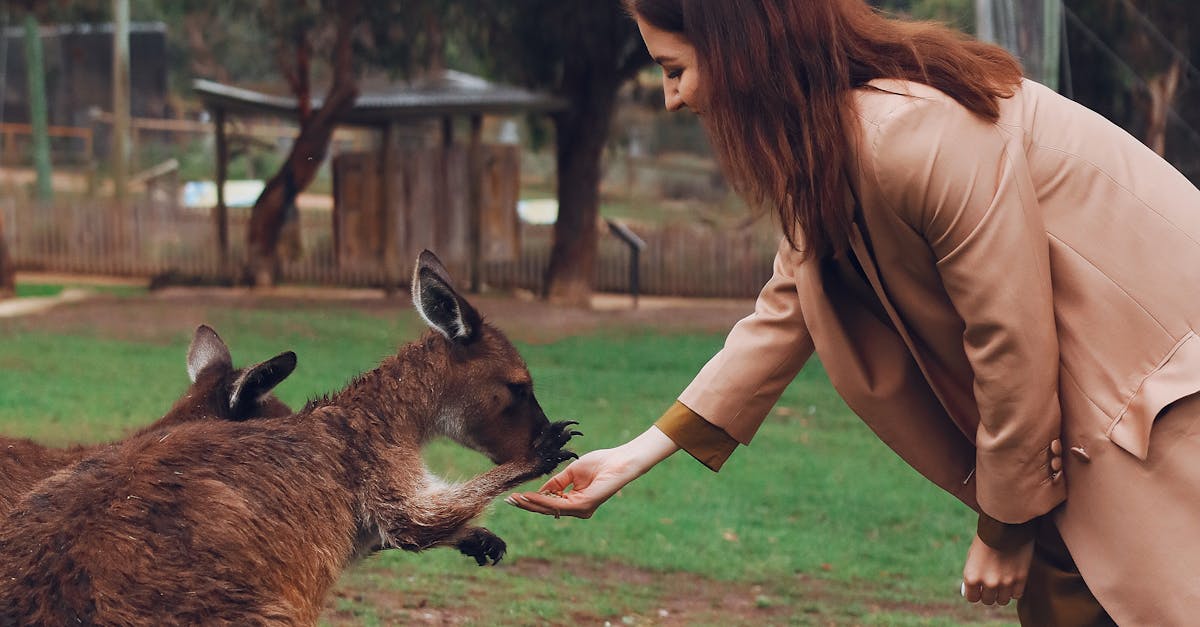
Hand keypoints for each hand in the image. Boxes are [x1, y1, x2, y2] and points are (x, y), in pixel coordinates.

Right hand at [505, 426, 678, 518]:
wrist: (619, 461)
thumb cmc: (600, 463)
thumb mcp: (571, 472)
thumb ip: (556, 483)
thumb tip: (540, 491)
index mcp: (575, 501)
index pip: (550, 503)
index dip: (532, 500)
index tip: (515, 495)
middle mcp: (578, 508)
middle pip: (547, 509)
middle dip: (528, 504)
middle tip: (510, 500)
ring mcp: (581, 509)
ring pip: (549, 509)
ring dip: (531, 504)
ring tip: (516, 498)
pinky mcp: (583, 505)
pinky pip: (557, 504)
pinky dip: (542, 500)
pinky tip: (531, 496)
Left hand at [961, 532, 1033, 605]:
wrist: (1006, 524)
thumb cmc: (986, 538)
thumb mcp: (973, 556)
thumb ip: (974, 574)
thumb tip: (976, 590)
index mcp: (972, 577)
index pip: (972, 598)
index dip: (975, 593)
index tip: (978, 590)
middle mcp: (988, 583)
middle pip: (988, 601)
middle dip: (988, 594)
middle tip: (991, 585)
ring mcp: (1006, 583)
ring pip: (1002, 601)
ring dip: (1002, 594)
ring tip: (1002, 582)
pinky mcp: (1021, 579)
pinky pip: (1016, 595)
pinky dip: (1014, 590)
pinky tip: (1012, 580)